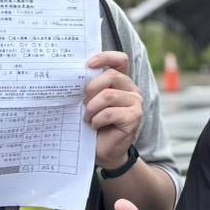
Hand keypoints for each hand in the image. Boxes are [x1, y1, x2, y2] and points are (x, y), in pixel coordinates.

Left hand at [85, 51, 142, 169]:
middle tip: (83, 103)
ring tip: (87, 118)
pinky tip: (95, 126)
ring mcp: (136, 103)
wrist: (103, 151)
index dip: (105, 57)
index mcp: (122, 82)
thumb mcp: (91, 102)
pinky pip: (110, 113)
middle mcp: (132, 90)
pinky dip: (97, 120)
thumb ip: (90, 87)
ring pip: (108, 95)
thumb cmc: (95, 124)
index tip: (87, 65)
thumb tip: (73, 75)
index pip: (120, 59)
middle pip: (111, 76)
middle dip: (91, 89)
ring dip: (92, 108)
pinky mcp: (134, 117)